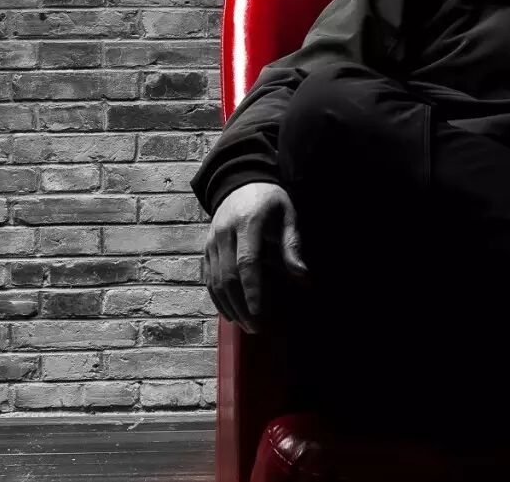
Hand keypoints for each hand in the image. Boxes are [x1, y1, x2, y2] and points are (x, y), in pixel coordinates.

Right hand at [204, 181, 309, 334]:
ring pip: (214, 280)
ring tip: (245, 325)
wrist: (240, 180)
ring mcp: (212, 240)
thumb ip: (292, 246)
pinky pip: (207, 277)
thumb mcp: (287, 215)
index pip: (247, 263)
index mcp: (247, 223)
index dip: (252, 291)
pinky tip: (229, 312)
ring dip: (229, 306)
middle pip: (228, 276)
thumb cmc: (269, 200)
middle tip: (256, 328)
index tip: (260, 315)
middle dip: (241, 306)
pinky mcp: (205, 247)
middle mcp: (225, 233)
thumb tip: (303, 277)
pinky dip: (217, 297)